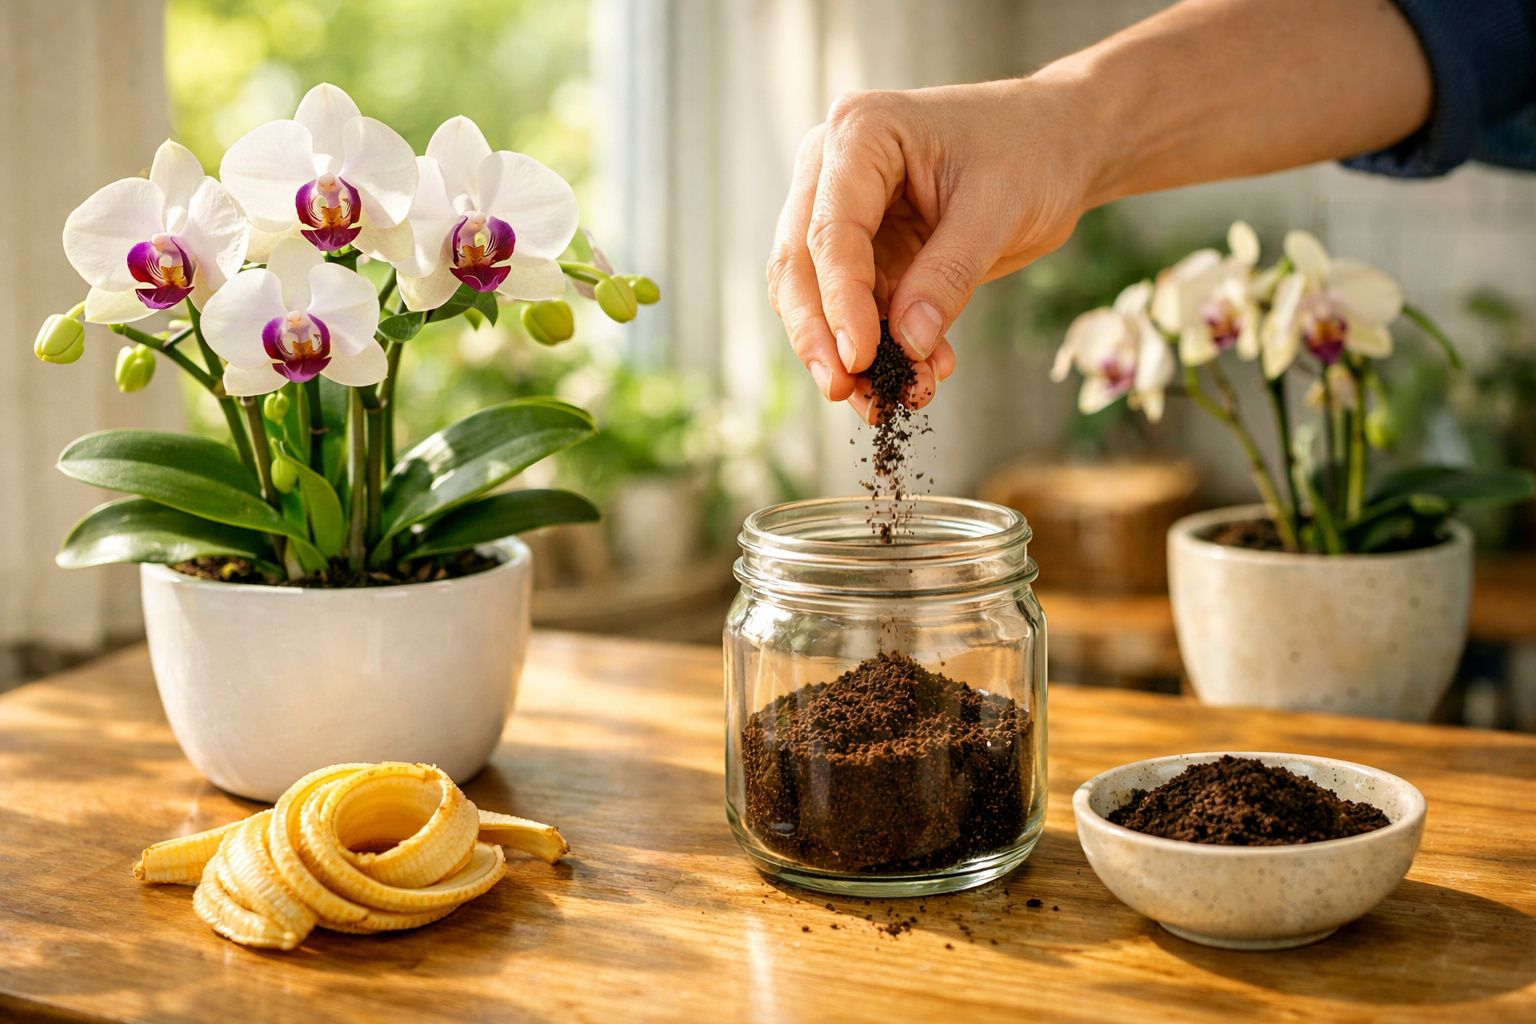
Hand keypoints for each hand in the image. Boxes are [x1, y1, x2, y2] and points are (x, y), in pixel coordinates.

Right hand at [766, 76, 1098, 420]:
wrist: (1059, 145)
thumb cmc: (1032, 151)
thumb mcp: (998, 209)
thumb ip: (948, 275)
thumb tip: (907, 345)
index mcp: (860, 134)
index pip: (831, 230)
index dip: (840, 301)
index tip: (859, 358)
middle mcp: (834, 169)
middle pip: (801, 265)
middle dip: (820, 335)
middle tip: (843, 392)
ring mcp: (846, 211)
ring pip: (819, 296)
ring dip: (851, 353)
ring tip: (891, 401)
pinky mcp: (868, 250)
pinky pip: (861, 310)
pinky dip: (885, 347)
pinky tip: (922, 376)